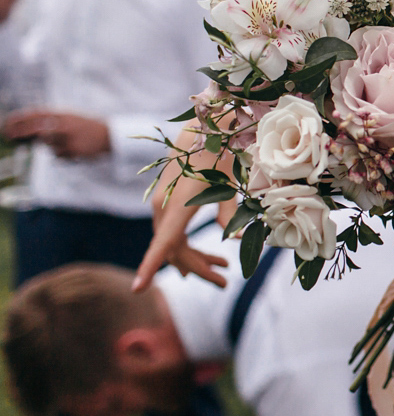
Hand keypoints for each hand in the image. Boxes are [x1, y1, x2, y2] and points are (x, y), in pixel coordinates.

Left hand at [3, 110, 109, 157]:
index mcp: (63, 114)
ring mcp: (68, 139)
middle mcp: (64, 125)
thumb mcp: (69, 118)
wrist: (109, 135)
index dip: (19, 118)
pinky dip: (62, 153)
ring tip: (69, 141)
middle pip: (36, 129)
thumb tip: (28, 132)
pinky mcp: (72, 151)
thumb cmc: (85, 126)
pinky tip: (74, 148)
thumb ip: (50, 122)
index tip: (6, 122)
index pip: (36, 114)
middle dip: (20, 132)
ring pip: (47, 145)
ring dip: (52, 145)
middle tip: (9, 136)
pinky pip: (57, 154)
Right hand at [131, 123, 229, 291]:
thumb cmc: (219, 153)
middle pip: (174, 250)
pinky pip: (174, 232)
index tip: (138, 289)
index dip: (149, 266)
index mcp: (178, 204)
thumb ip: (228, 213)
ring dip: (196, 258)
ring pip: (174, 242)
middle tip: (224, 283)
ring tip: (223, 271)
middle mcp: (163, 207)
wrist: (203, 126)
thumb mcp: (229, 184)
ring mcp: (162, 204)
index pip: (162, 242)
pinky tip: (210, 257)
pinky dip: (190, 245)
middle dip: (198, 268)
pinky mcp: (167, 201)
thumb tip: (234, 240)